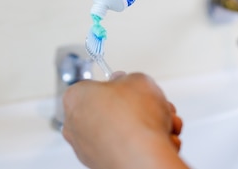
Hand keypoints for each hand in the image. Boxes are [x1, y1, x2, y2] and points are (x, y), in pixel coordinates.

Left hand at [62, 72, 183, 168]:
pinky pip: (124, 149)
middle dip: (136, 108)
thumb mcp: (139, 80)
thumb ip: (130, 78)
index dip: (117, 85)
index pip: (93, 86)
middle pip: (109, 109)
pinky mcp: (101, 165)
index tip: (129, 85)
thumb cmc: (134, 119)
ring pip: (120, 130)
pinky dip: (143, 145)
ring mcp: (86, 147)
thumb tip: (130, 84)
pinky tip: (159, 141)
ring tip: (162, 124)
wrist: (141, 156)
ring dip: (144, 127)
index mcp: (75, 98)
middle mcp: (75, 124)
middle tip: (152, 106)